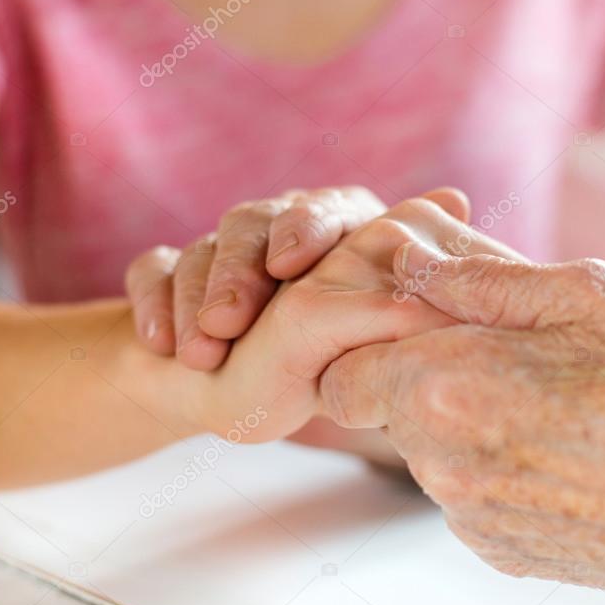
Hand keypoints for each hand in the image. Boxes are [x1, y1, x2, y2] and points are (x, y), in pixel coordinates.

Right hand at [124, 186, 386, 369]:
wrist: (249, 394)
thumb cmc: (329, 367)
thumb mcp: (368, 341)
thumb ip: (398, 292)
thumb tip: (452, 213)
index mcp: (338, 229)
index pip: (323, 210)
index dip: (304, 231)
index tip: (288, 266)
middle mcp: (279, 226)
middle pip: (251, 224)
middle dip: (236, 274)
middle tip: (226, 322)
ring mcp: (222, 247)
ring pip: (201, 249)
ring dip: (194, 300)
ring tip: (196, 356)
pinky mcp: (171, 272)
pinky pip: (153, 270)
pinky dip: (152, 303)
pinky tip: (158, 344)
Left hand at [320, 247, 604, 604]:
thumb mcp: (585, 294)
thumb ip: (477, 277)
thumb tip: (411, 256)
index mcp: (449, 384)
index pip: (339, 372)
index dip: (367, 345)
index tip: (415, 328)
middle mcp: (444, 462)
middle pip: (382, 411)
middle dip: (419, 377)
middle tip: (500, 354)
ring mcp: (472, 516)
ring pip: (427, 453)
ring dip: (463, 421)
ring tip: (550, 404)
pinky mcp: (500, 551)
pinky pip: (467, 495)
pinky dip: (495, 467)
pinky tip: (563, 450)